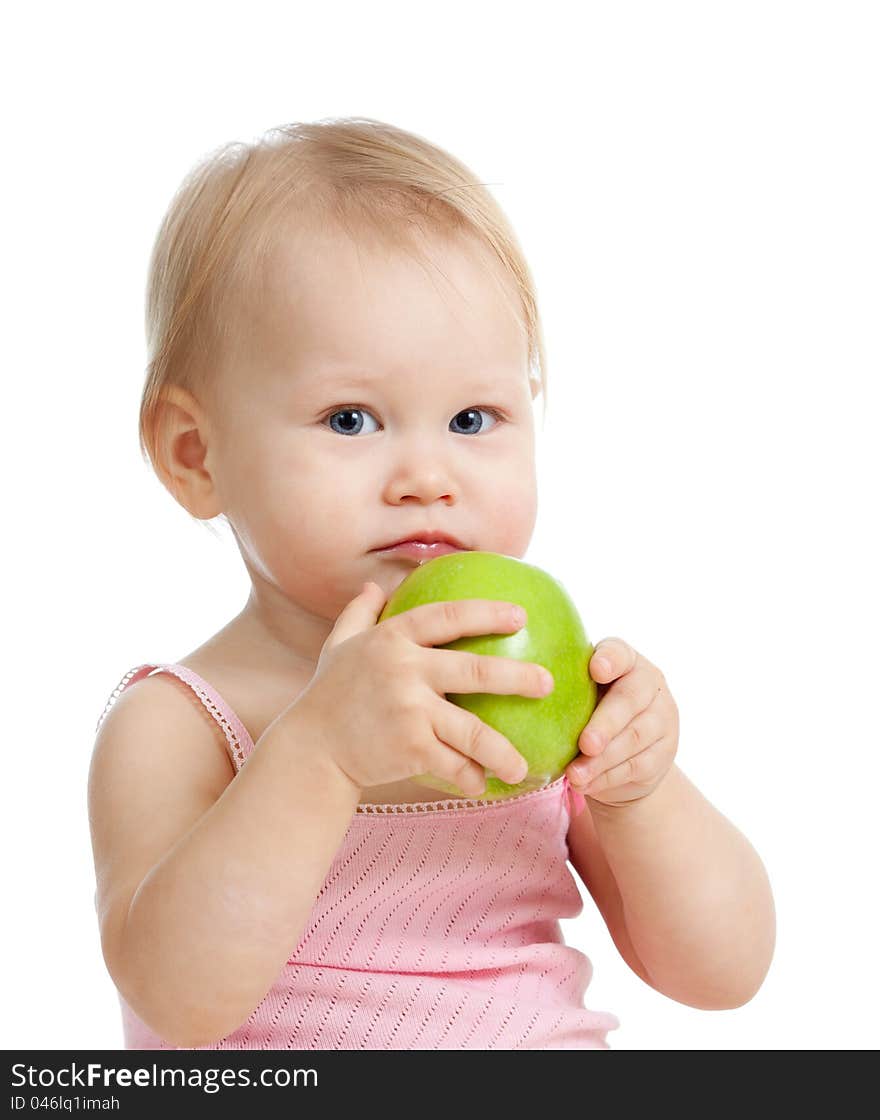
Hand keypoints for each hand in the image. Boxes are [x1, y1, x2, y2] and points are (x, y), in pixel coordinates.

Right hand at [291, 583, 552, 798]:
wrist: (310, 749)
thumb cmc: (328, 696)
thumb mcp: (338, 647)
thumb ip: (358, 614)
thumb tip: (375, 586)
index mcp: (393, 639)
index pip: (448, 617)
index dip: (486, 612)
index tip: (520, 615)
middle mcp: (405, 669)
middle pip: (477, 670)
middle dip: (518, 677)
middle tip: (548, 683)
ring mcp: (409, 709)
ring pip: (473, 730)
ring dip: (504, 751)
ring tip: (524, 767)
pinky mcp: (410, 747)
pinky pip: (453, 764)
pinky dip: (470, 778)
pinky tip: (482, 787)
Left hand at [565, 637, 678, 807]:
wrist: (627, 753)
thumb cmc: (590, 711)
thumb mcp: (580, 693)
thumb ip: (562, 686)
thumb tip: (516, 689)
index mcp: (625, 661)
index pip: (620, 653)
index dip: (610, 660)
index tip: (595, 670)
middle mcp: (649, 685)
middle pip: (630, 699)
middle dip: (606, 723)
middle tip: (586, 744)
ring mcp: (662, 719)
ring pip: (634, 738)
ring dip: (602, 760)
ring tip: (574, 774)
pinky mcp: (663, 752)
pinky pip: (636, 766)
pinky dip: (607, 777)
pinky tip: (584, 784)